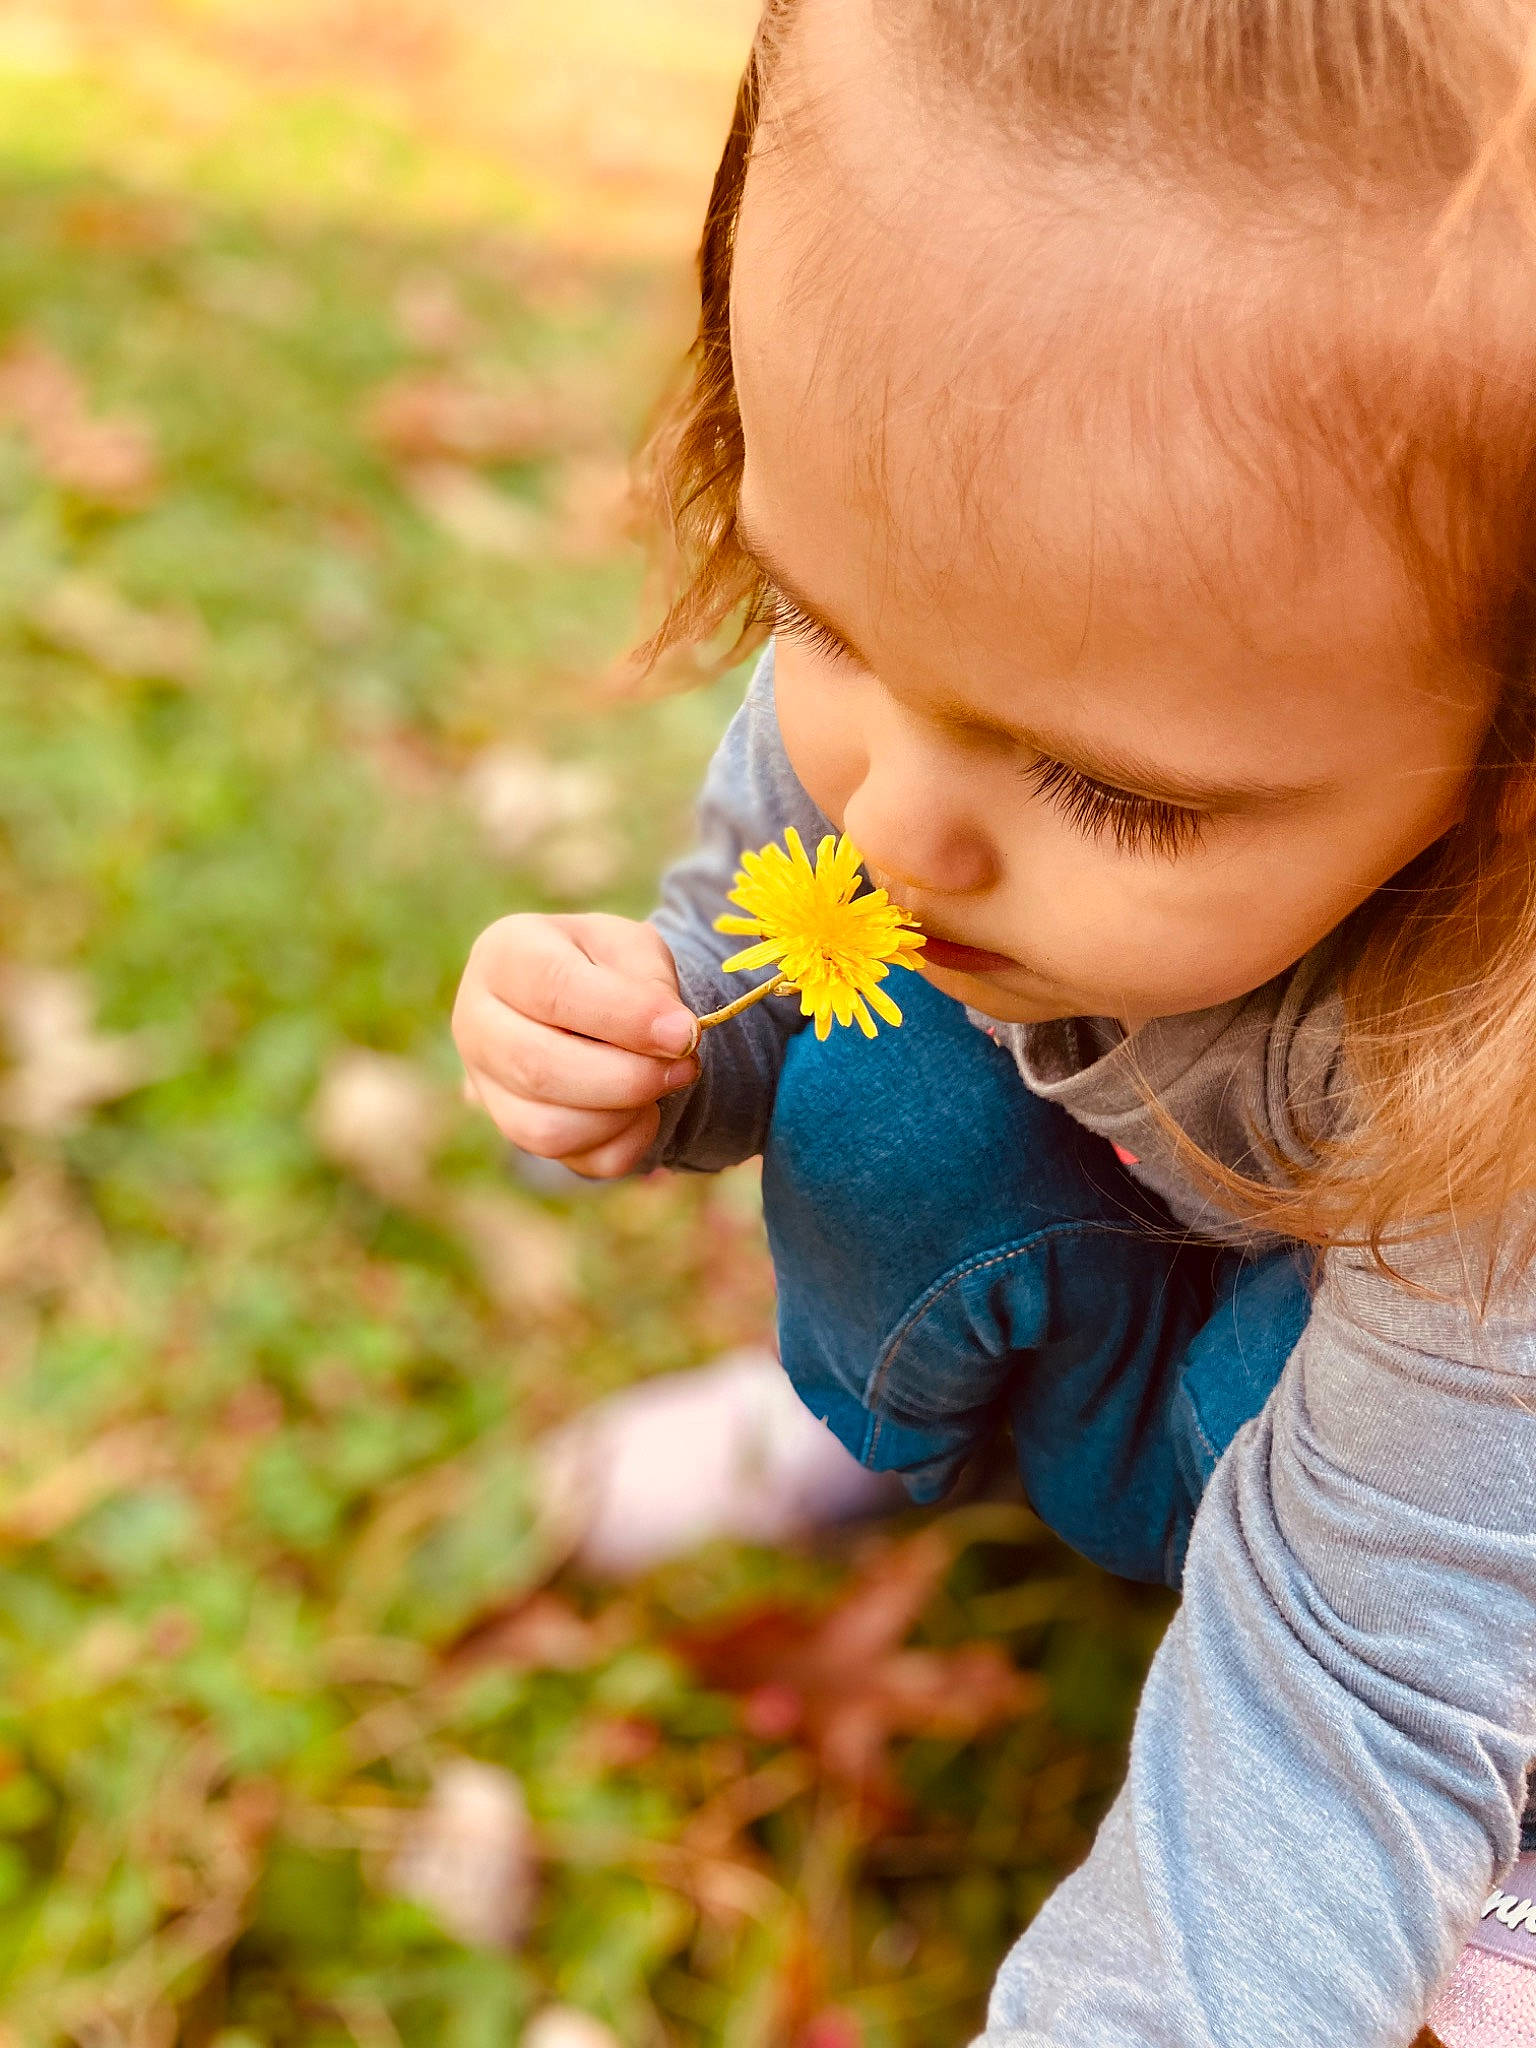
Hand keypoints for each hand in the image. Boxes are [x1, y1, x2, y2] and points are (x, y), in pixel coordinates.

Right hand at [453, 913, 699, 1177]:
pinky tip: (642, 1109)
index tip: (684, 1034)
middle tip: (685, 1067)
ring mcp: (486, 1084)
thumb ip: (651, 982)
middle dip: (628, 1077)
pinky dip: (623, 1141)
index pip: (553, 990)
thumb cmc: (608, 966)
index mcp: (502, 954)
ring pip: (546, 1130)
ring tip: (663, 1083)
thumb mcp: (635, 947)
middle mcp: (475, 1023)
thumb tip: (675, 1036)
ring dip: (623, 1115)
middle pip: (538, 1069)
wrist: (592, 1000)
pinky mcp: (513, 1129)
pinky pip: (571, 1159)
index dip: (625, 1017)